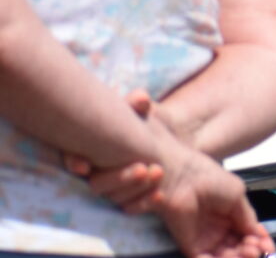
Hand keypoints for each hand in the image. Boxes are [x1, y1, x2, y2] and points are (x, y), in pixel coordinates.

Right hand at [64, 92, 182, 209]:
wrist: (167, 140)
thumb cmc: (143, 122)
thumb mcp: (142, 111)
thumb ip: (137, 103)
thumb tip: (141, 100)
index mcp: (91, 150)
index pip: (73, 158)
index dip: (74, 161)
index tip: (85, 166)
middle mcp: (97, 173)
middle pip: (98, 184)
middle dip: (119, 177)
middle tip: (143, 168)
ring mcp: (112, 189)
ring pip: (115, 198)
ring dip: (135, 188)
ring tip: (158, 172)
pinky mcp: (128, 201)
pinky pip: (131, 208)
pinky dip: (145, 203)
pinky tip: (160, 195)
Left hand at [150, 138, 273, 257]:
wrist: (184, 178)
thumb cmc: (211, 180)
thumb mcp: (237, 196)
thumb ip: (247, 218)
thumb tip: (258, 235)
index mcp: (231, 216)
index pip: (248, 234)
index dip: (259, 241)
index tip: (269, 247)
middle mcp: (219, 230)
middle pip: (238, 248)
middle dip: (251, 250)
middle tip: (256, 248)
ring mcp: (206, 239)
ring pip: (225, 256)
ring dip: (238, 257)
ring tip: (248, 251)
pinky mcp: (192, 246)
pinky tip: (232, 256)